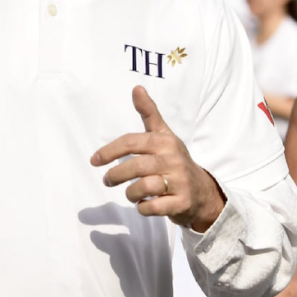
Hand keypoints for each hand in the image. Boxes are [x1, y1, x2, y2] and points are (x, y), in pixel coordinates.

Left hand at [90, 86, 225, 231]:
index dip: (109, 151)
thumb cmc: (175, 161)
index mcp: (165, 142)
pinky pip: (154, 207)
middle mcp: (174, 160)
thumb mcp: (164, 136)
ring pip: (144, 187)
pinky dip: (143, 208)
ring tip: (130, 194)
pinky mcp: (181, 203)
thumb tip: (136, 88)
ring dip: (130, 193)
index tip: (94, 160)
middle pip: (136, 166)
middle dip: (116, 175)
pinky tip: (143, 204)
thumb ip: (149, 114)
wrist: (202, 193)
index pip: (132, 142)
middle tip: (108, 181)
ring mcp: (179, 182)